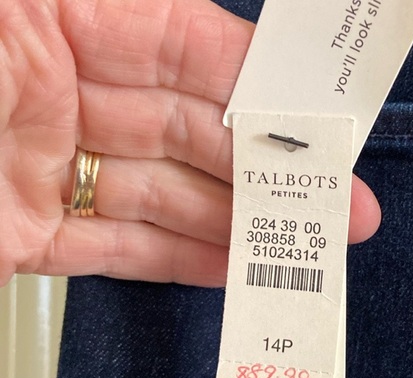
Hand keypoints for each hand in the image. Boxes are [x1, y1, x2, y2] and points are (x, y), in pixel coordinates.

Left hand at [0, 0, 380, 286]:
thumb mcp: (30, 4)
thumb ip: (144, 21)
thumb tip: (241, 43)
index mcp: (60, 15)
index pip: (188, 47)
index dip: (260, 87)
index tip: (322, 124)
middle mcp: (60, 92)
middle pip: (189, 134)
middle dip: (267, 171)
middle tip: (334, 205)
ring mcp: (46, 168)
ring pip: (164, 199)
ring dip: (234, 226)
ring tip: (296, 248)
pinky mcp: (26, 236)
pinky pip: (117, 249)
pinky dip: (176, 262)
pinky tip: (229, 270)